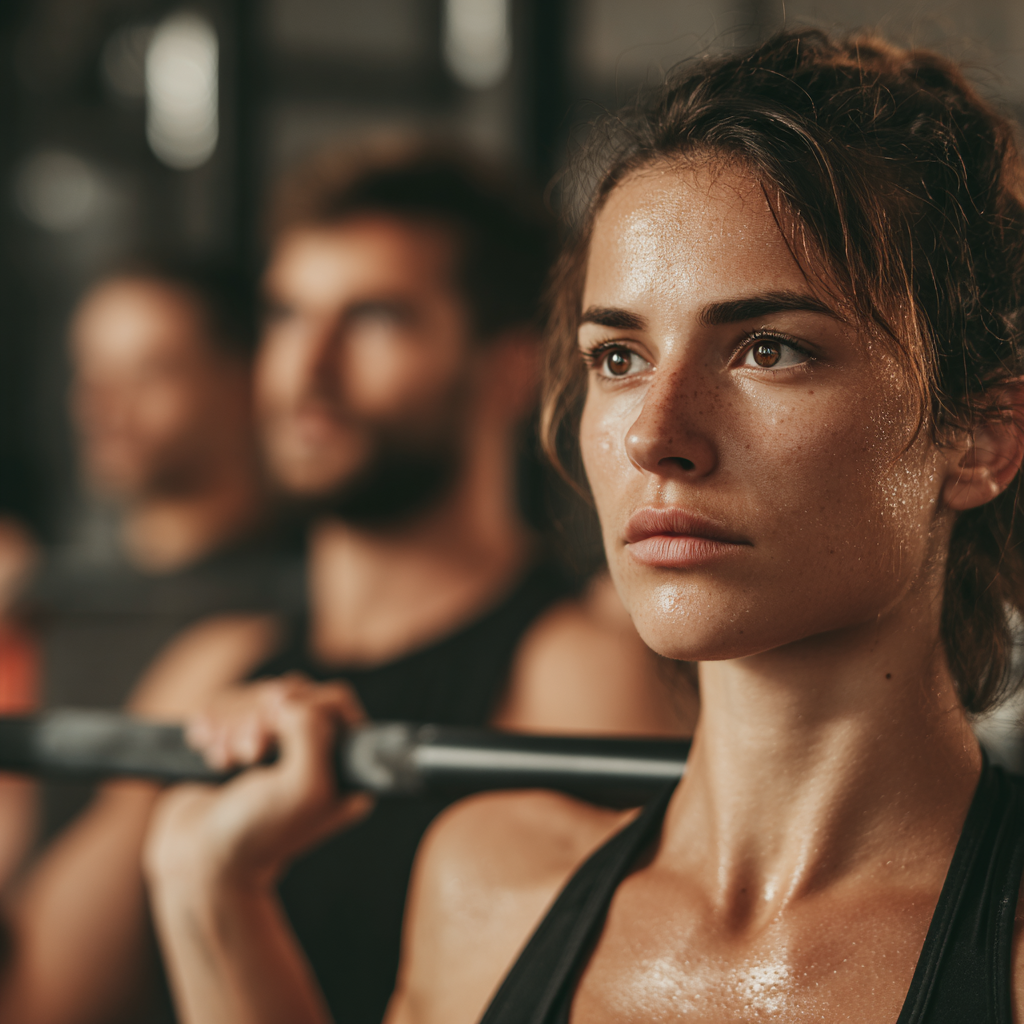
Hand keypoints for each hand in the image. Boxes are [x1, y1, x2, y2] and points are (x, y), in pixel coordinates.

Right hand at [144, 676, 373, 896]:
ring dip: (233, 724)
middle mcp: (315, 752)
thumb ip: (312, 732)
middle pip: (292, 693)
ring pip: (258, 696)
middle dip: (259, 719)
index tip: (268, 739)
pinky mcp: (241, 740)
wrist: (197, 863)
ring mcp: (277, 745)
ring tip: (224, 761)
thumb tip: (290, 699)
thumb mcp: (303, 788)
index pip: (333, 700)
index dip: (299, 708)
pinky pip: (229, 704)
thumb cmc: (255, 834)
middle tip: (246, 755)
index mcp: (343, 764)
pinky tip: (211, 755)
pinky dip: (214, 725)